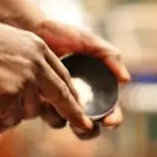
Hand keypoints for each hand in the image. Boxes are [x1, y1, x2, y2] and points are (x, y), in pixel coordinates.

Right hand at [0, 21, 94, 134]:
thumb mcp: (4, 36)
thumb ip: (23, 52)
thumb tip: (34, 69)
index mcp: (37, 47)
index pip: (62, 75)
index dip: (70, 93)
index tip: (78, 106)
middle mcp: (36, 64)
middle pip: (61, 95)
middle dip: (74, 114)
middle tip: (86, 128)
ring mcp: (24, 82)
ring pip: (30, 111)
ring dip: (13, 113)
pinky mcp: (10, 98)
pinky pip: (11, 119)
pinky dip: (0, 120)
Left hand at [34, 19, 130, 138]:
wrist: (29, 26)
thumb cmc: (61, 32)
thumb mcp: (88, 41)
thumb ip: (109, 56)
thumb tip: (126, 80)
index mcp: (95, 87)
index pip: (110, 110)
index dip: (113, 118)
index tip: (110, 121)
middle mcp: (78, 97)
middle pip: (89, 125)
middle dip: (89, 130)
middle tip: (87, 127)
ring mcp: (57, 100)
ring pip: (66, 123)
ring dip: (66, 122)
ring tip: (62, 110)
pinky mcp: (38, 100)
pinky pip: (44, 115)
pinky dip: (46, 112)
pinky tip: (44, 100)